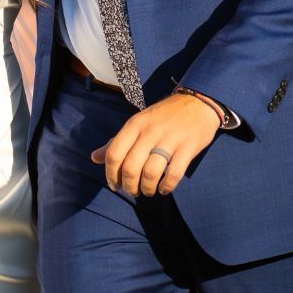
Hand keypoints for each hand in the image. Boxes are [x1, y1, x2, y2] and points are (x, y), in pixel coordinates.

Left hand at [91, 92, 222, 196]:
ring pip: (150, 173)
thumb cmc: (163, 117)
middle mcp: (150, 131)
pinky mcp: (188, 147)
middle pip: (131, 167)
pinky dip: (166, 186)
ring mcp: (170, 139)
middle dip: (129, 186)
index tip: (114, 185)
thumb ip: (117, 141)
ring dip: (147, 188)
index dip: (111, 174)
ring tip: (148, 191)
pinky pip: (173, 174)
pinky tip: (164, 188)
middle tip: (132, 191)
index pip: (114, 153)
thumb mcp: (137, 123)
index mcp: (135, 124)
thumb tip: (94, 158)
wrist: (198, 102)